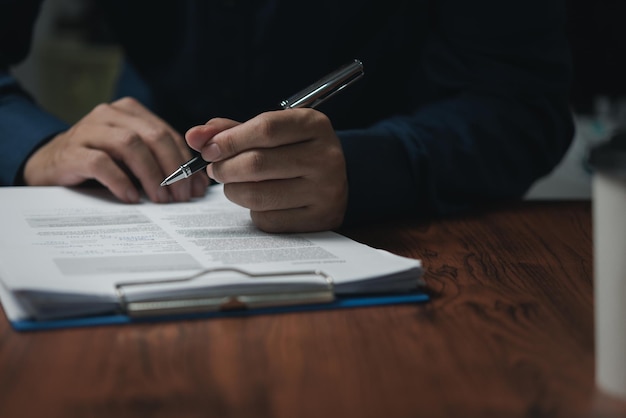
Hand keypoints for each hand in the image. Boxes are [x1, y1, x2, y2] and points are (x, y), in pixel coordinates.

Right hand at [23, 97, 208, 202]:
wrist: (49, 165)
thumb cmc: (98, 161)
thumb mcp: (132, 158)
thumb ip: (161, 163)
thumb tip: (196, 185)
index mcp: (130, 112)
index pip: (167, 134)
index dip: (186, 162)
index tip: (196, 188)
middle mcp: (110, 115)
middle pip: (153, 136)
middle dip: (174, 168)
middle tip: (181, 196)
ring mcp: (88, 130)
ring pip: (130, 145)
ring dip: (151, 175)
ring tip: (160, 199)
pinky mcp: (72, 151)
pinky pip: (102, 163)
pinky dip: (121, 181)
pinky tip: (131, 197)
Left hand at [185, 109, 347, 232]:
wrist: (337, 178)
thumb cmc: (295, 150)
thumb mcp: (272, 131)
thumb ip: (232, 130)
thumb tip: (194, 136)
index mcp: (315, 125)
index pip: (265, 129)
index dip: (229, 139)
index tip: (208, 149)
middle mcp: (325, 157)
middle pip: (257, 164)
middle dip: (224, 168)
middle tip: (215, 170)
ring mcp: (325, 191)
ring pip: (258, 195)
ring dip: (233, 191)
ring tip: (233, 184)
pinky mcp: (319, 219)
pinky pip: (268, 219)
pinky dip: (253, 212)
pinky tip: (260, 201)